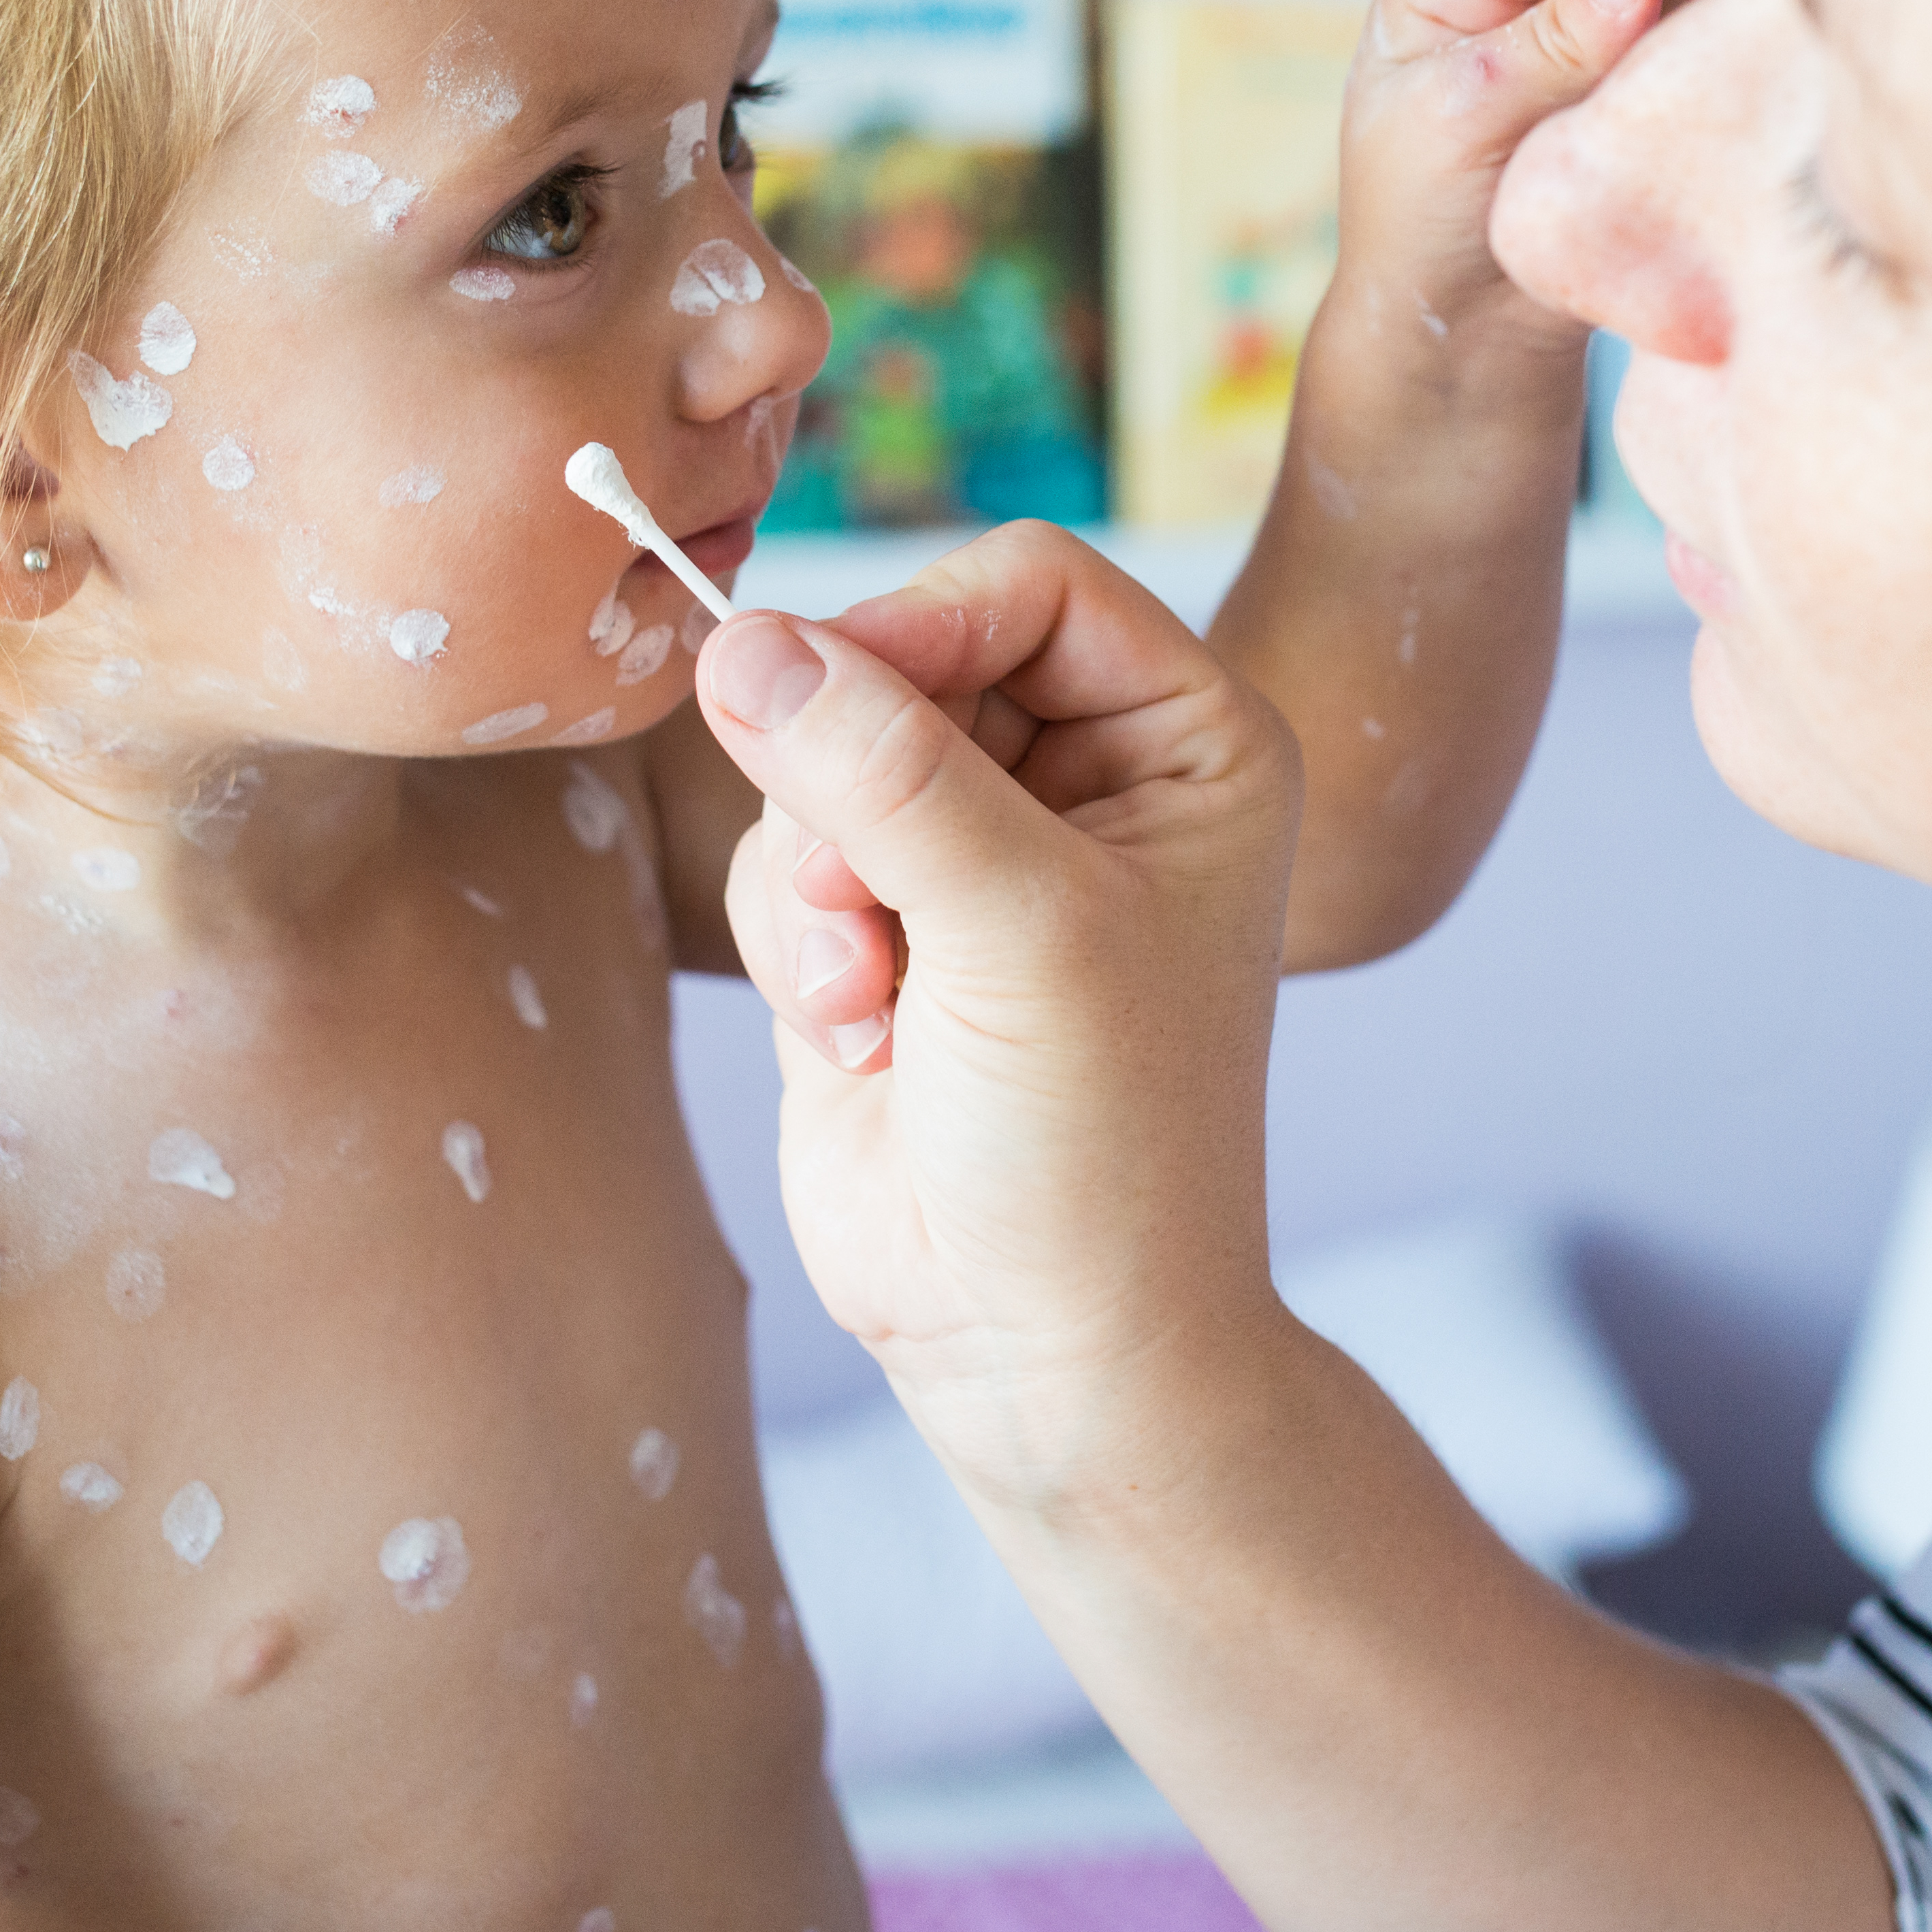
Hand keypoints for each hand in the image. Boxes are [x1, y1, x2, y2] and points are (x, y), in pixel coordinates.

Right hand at [694, 528, 1301, 1501]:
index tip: (838, 706)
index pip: (1027, 583)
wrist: (1048, 1348)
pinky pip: (780, 855)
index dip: (921, 625)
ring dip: (821, 884)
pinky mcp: (881, 925)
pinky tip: (867, 1043)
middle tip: (872, 908)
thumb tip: (743, 639)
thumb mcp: (1019, 930)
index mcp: (1188, 741)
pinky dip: (799, 943)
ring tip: (884, 1001)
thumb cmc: (1101, 1146)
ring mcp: (977, 852)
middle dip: (857, 790)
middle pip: (904, 659)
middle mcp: (1087, 776)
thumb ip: (884, 771)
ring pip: (818, 760)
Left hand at [1334, 0, 1725, 369]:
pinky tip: (1699, 98)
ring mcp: (1568, 30)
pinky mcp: (1616, 78)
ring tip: (1693, 78)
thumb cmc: (1420, 224)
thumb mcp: (1462, 125)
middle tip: (1717, 25)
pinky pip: (1676, 45)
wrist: (1457, 326)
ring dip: (1690, 20)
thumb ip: (1549, 47)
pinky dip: (1695, 62)